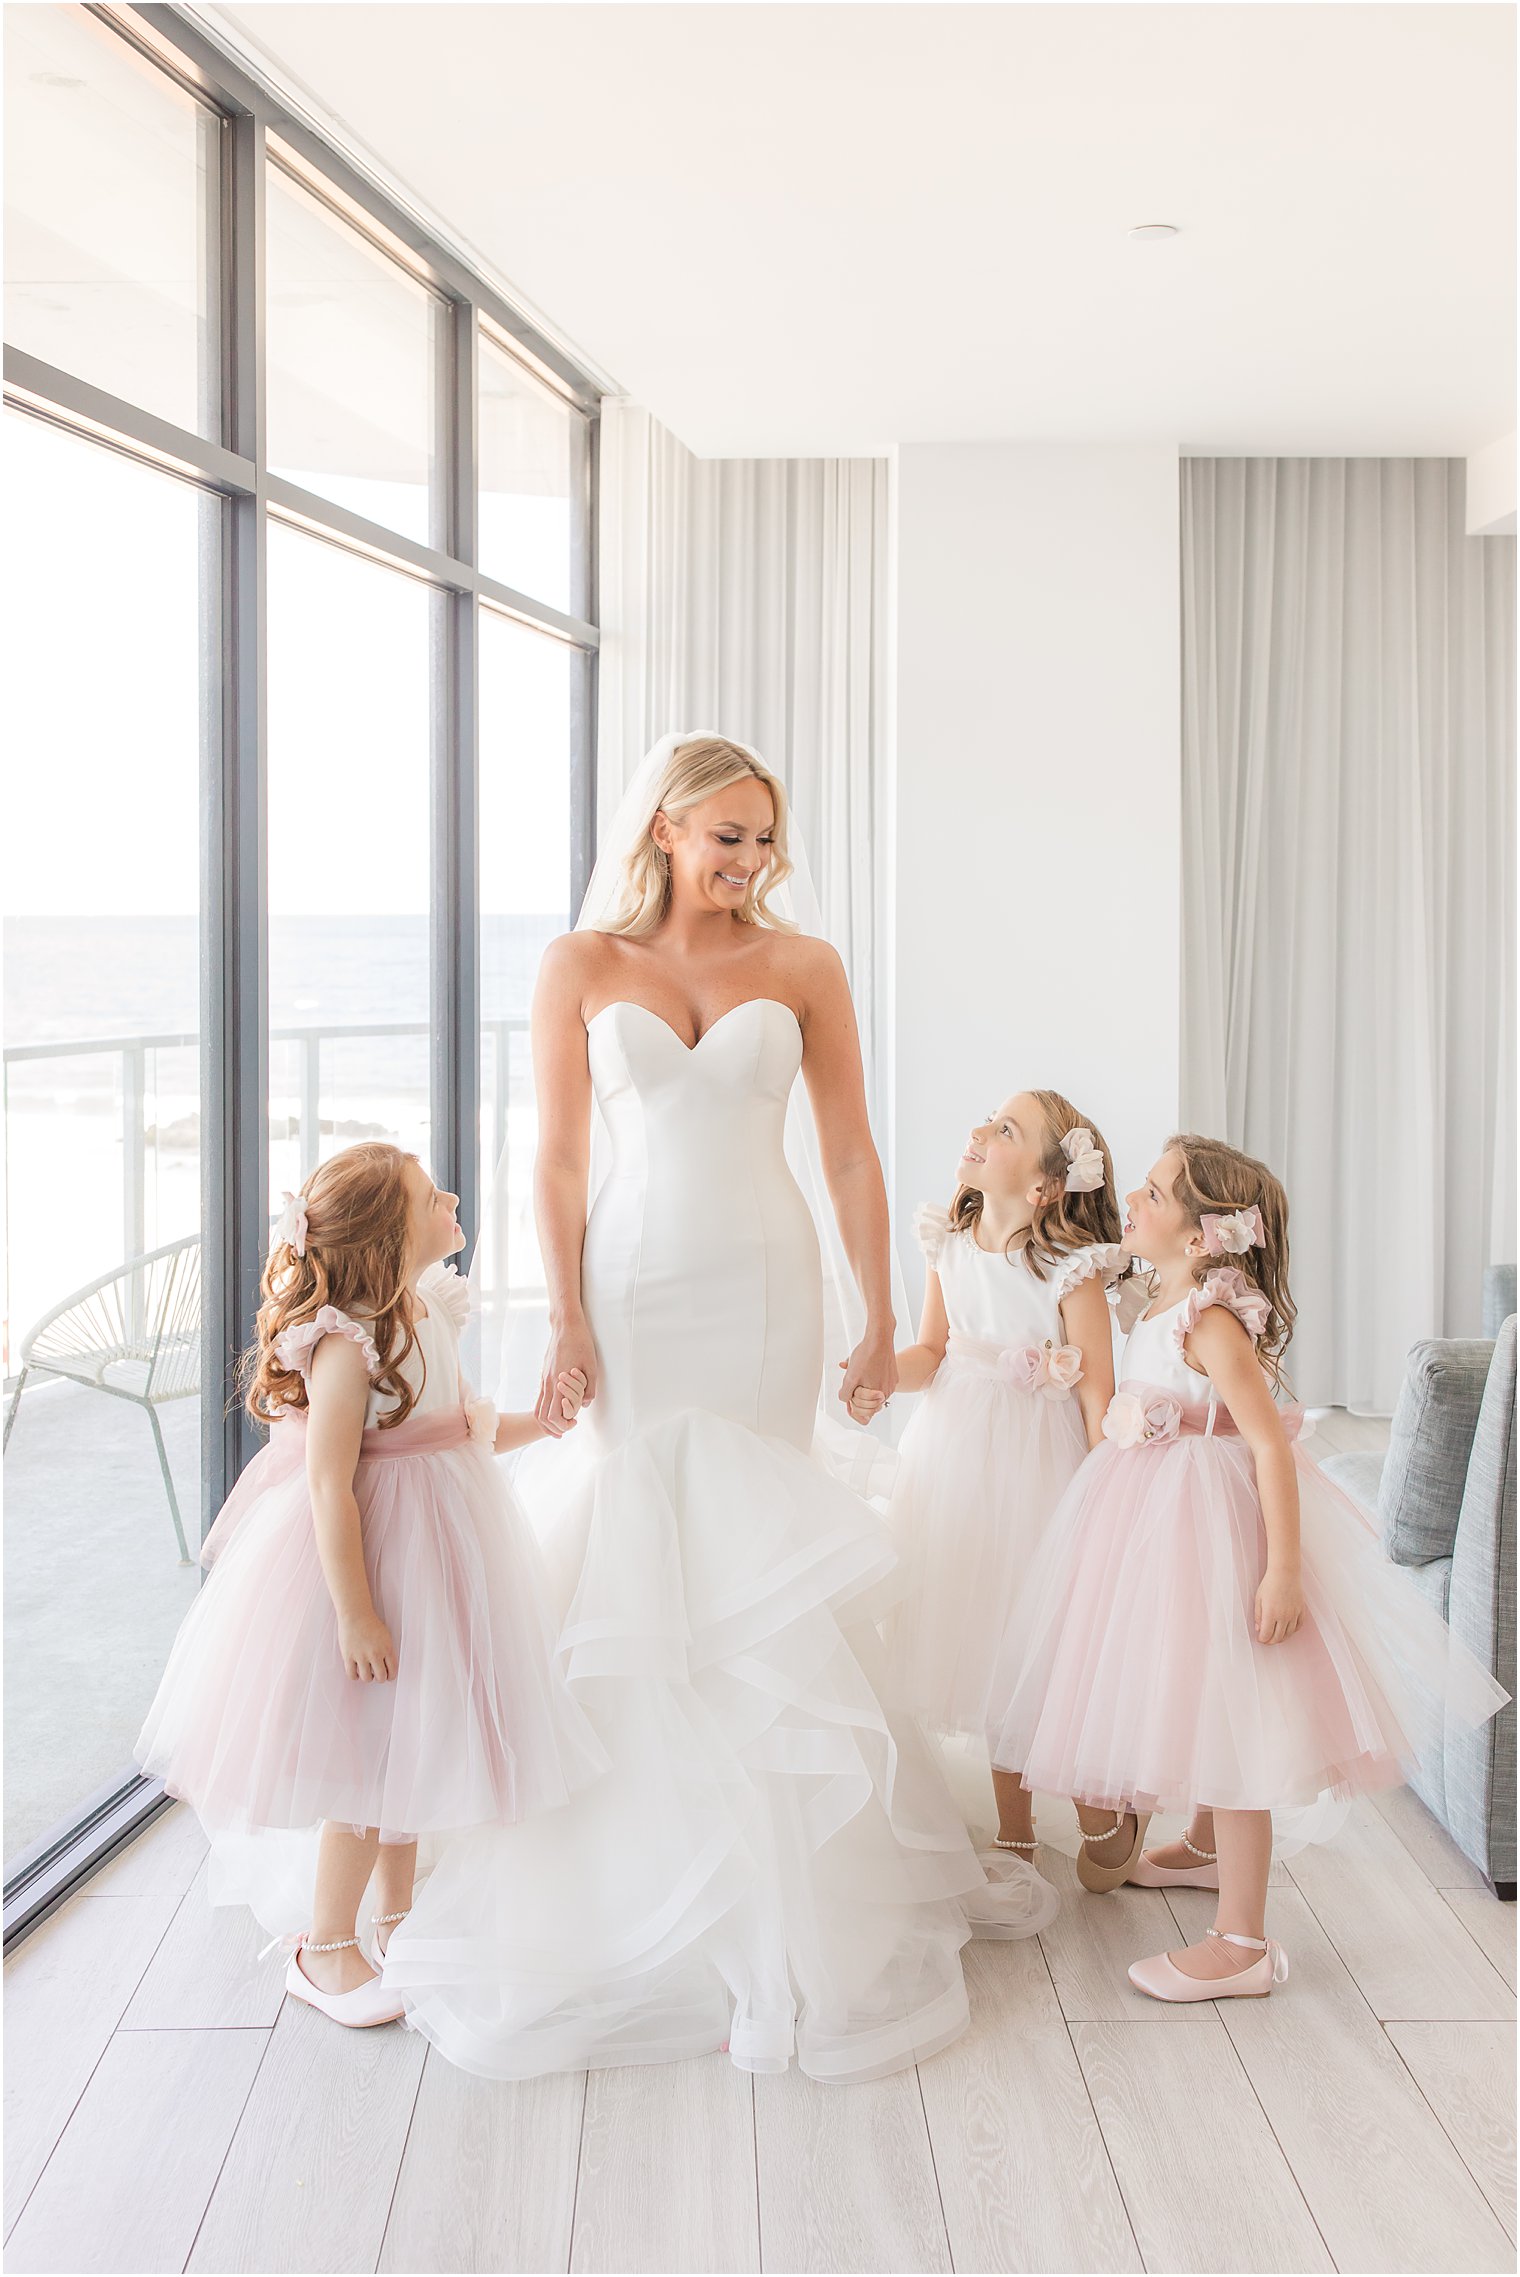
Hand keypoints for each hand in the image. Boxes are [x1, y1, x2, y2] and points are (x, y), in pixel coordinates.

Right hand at [339, 1607, 396, 1682]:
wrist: (355, 1614)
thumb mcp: (385, 1636)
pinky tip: (356, 1671)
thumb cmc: (370, 1623)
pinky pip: (352, 1675)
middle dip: (380, 1678)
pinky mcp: (348, 1656)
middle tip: (377, 1674)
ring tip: (366, 1671)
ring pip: (367, 1678)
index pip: (393, 1670)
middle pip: (381, 1677)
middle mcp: (375, 1654)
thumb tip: (388, 1666)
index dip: (390, 1676)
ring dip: (367, 1677)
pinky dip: (355, 1676)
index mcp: (387, 1648)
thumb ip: (387, 1651)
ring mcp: (361, 1656)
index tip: (388, 1676)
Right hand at [537, 1321, 597, 1435]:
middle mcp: (548, 1383)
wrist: (566, 1326)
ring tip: (561, 1422)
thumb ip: (589, 1388)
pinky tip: (557, 1406)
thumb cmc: (581, 1343)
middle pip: (542, 1416)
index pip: (554, 1416)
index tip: (574, 1422)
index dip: (563, 1424)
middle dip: (554, 1426)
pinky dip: (546, 1408)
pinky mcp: (543, 1374)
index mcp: (559, 1383)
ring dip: (547, 1420)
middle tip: (568, 1426)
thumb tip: (585, 1405)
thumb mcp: (592, 1366)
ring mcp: (543, 1379)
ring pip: (538, 1408)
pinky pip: (540, 1397)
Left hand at [839, 1325, 896, 1420]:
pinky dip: (870, 1379)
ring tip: (858, 1373)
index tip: (849, 1397)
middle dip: (858, 1396)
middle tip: (853, 1383)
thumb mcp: (850, 1377)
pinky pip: (878, 1383)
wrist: (880, 1337)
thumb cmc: (866, 1356)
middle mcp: (887, 1392)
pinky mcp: (892, 1375)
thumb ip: (846, 1393)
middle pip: (869, 1404)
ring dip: (863, 1386)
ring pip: (872, 1393)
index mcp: (879, 1396)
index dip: (853, 1406)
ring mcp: (891, 1384)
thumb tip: (845, 1399)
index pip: (865, 1415)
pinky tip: (866, 1367)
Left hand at [1255, 1565, 1305, 1645]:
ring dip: (1282, 1638)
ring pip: (1289, 1634)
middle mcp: (1284, 1616)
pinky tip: (1288, 1630)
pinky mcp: (1301, 1610)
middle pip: (1278, 1637)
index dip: (1262, 1640)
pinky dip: (1293, 1631)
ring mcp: (1294, 1614)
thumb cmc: (1270, 1584)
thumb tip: (1259, 1629)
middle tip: (1267, 1640)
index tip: (1260, 1639)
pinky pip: (1299, 1626)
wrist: (1285, 1573)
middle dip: (1271, 1641)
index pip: (1267, 1635)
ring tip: (1276, 1637)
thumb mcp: (1258, 1599)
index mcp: (1271, 1614)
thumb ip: (1258, 1616)